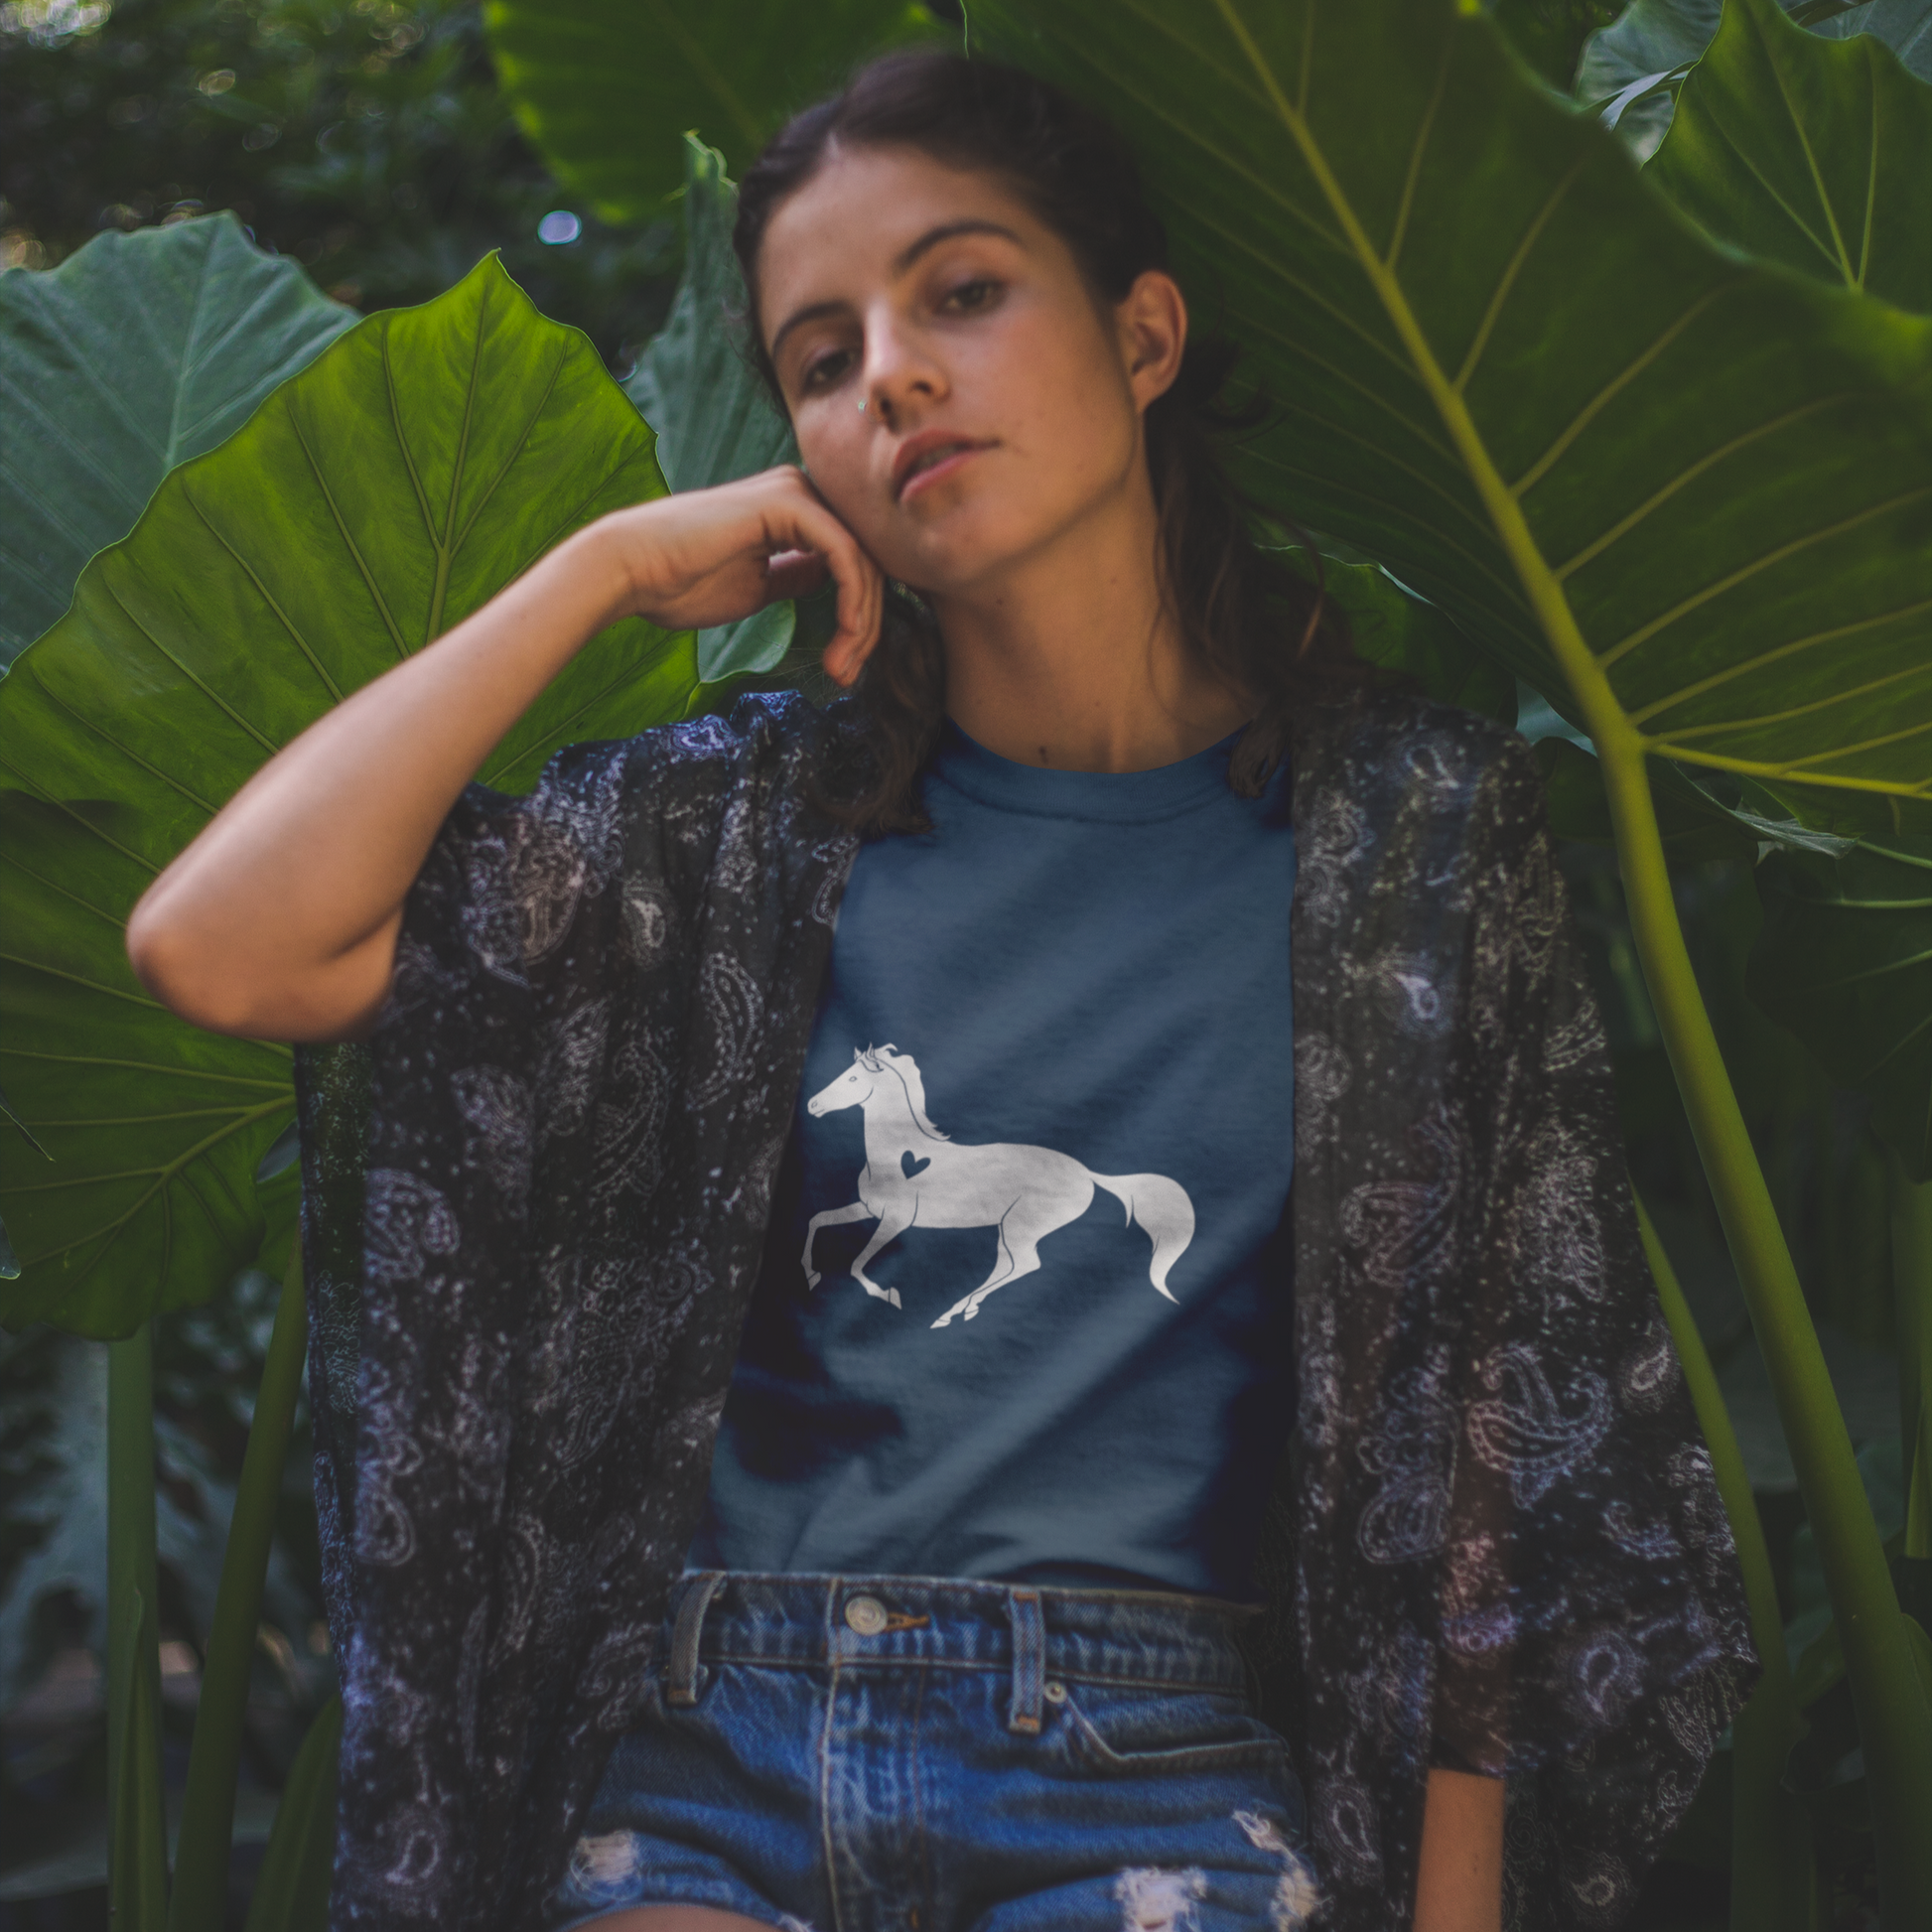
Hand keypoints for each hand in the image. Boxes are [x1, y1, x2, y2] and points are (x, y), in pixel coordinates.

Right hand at [596, 466, 884, 685]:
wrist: (630, 569)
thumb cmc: (679, 583)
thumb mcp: (758, 587)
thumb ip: (797, 578)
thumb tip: (833, 582)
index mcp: (793, 509)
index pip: (851, 563)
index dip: (859, 619)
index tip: (845, 667)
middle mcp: (800, 491)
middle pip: (864, 562)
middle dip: (865, 627)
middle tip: (847, 675)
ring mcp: (795, 491)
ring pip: (861, 561)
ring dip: (861, 623)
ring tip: (841, 667)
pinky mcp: (788, 501)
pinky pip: (844, 554)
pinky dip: (852, 600)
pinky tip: (845, 636)